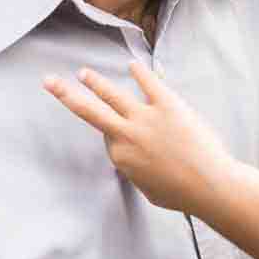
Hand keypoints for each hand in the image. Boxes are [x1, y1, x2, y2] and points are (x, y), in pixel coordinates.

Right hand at [43, 61, 233, 214]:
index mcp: (120, 157)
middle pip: (88, 111)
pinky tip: (133, 64)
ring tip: (83, 73)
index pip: (109, 139)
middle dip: (65, 94)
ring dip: (95, 82)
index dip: (118, 139)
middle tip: (48, 80)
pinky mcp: (168, 105)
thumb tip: (136, 163)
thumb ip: (136, 172)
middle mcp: (126, 134)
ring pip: (112, 94)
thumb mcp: (148, 190)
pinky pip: (150, 84)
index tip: (135, 145)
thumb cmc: (182, 194)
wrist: (210, 184)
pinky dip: (141, 73)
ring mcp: (146, 117)